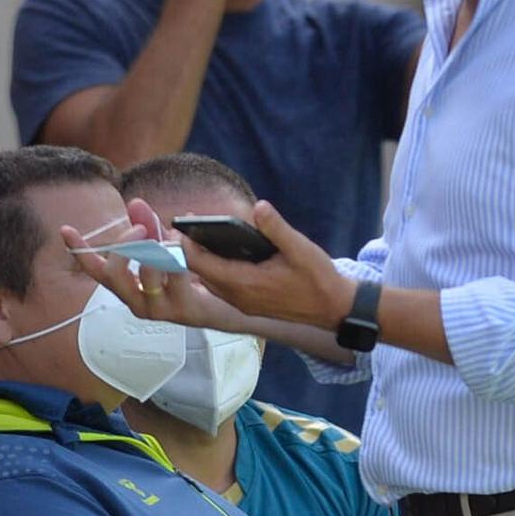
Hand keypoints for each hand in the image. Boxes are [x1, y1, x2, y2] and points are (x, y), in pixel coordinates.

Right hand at [60, 199, 254, 331]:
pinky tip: (185, 247)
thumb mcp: (166, 247)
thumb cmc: (192, 276)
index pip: (96, 270)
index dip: (79, 250)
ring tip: (170, 238)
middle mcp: (137, 301)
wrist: (229, 305)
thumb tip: (135, 203)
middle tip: (139, 228)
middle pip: (113, 274)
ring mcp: (158, 309)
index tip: (66, 229)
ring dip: (157, 250)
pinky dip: (179, 257)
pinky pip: (176, 277)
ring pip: (145, 275)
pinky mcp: (182, 311)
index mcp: (129, 286)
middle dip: (123, 246)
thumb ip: (149, 226)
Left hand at [176, 200, 356, 329]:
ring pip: (210, 280)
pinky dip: (214, 268)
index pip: (201, 263)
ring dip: (201, 259)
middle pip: (200, 272)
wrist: (334, 309)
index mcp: (245, 283)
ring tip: (197, 233)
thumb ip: (276, 228)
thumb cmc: (318, 279)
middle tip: (184, 223)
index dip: (186, 244)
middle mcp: (238, 297)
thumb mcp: (300, 248)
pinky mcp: (248, 304)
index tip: (180, 223)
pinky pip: (221, 285)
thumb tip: (258, 206)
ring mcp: (242, 303)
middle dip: (189, 249)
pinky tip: (219, 252)